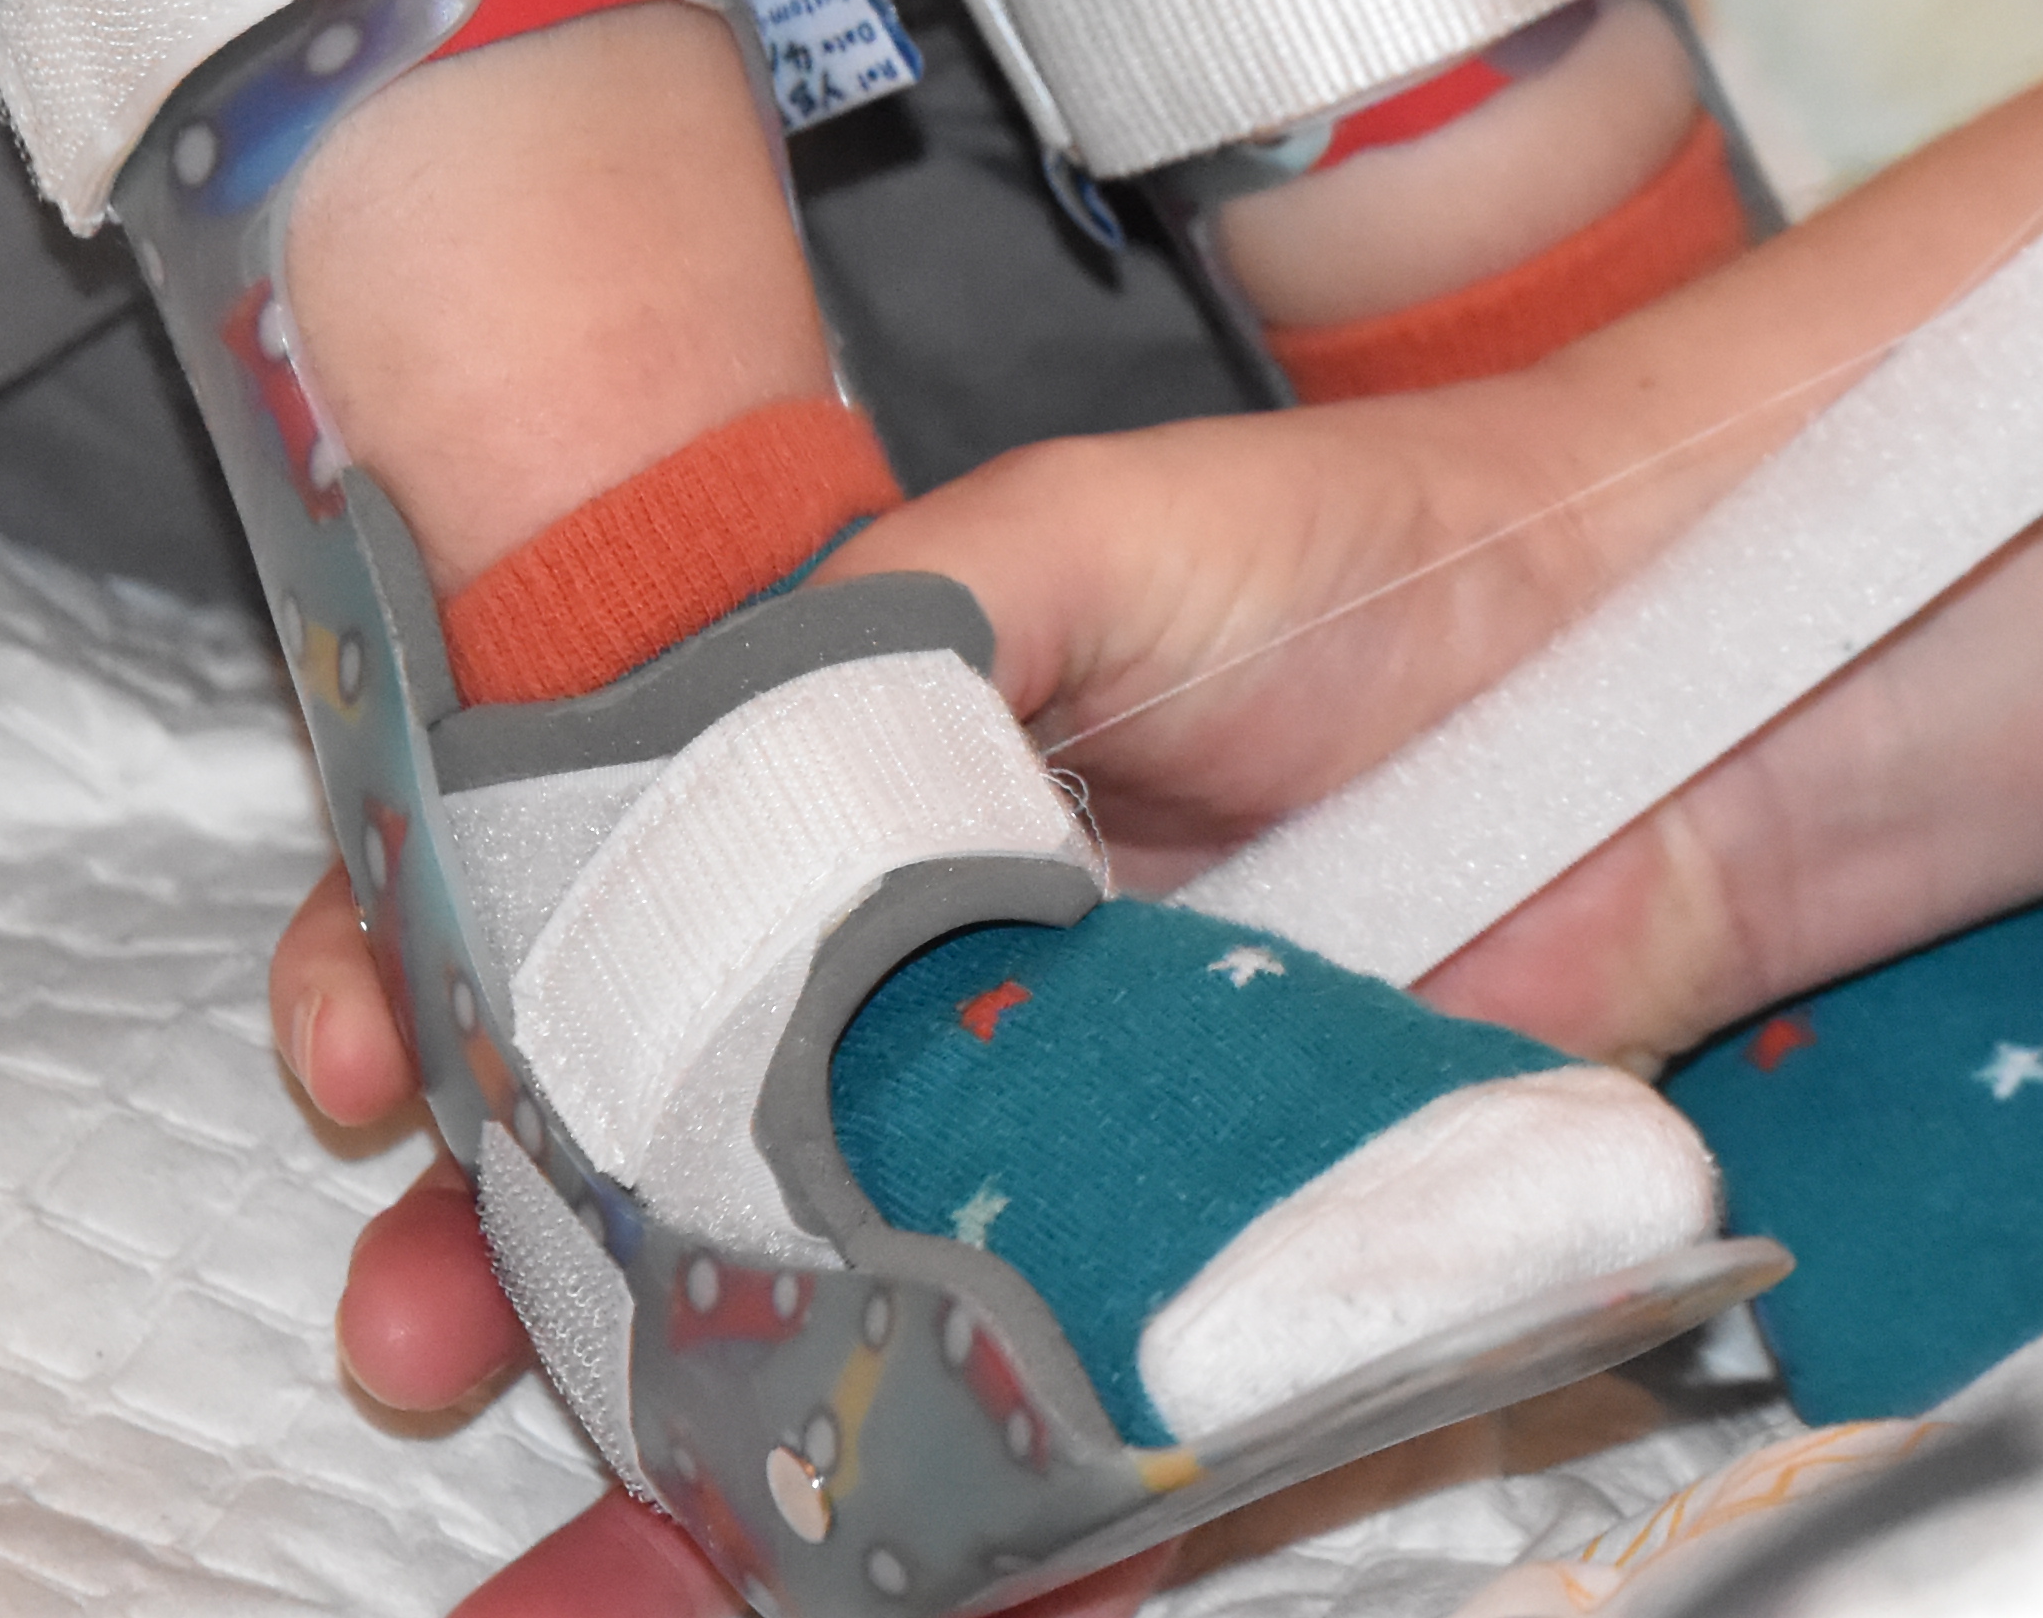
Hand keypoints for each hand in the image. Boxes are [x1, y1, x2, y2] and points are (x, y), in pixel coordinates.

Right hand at [280, 361, 1796, 1526]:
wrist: (1682, 674)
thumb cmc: (1393, 557)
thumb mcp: (1079, 529)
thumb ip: (865, 622)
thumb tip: (644, 752)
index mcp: (861, 786)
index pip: (577, 900)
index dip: (435, 982)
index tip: (360, 1051)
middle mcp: (934, 976)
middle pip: (658, 1147)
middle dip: (499, 1250)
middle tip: (409, 1316)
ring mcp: (1057, 1133)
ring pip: (819, 1318)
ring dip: (672, 1444)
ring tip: (570, 1529)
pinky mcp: (1207, 1258)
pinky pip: (1051, 1429)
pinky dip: (958, 1534)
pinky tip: (827, 1581)